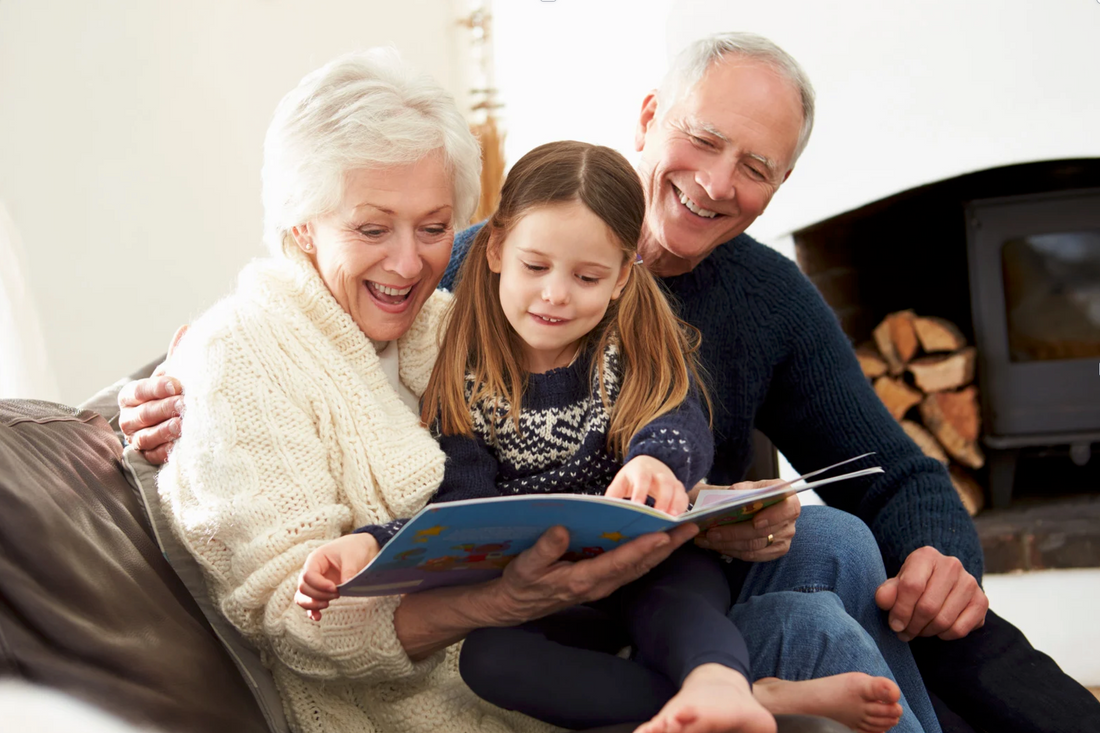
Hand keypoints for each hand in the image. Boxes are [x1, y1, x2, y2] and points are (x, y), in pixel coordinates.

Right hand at [118, 325, 188, 463]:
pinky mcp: (146, 457)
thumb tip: (187, 329)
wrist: (177, 423)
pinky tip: (180, 447)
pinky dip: (165, 452)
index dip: (156, 387)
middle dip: (163, 408)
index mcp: (132, 395)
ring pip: (145, 436)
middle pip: (142, 414)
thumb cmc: (173, 395)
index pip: (139, 390)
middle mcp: (129, 418)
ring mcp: (136, 439)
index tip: (177, 384)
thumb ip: (178, 357)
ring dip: (164, 430)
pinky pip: (153, 456)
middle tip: (184, 404)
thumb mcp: (174, 376)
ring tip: (183, 425)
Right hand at [295, 533, 380, 620]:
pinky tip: (318, 617)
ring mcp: (315, 582)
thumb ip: (349, 570)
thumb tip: (346, 584)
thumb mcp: (353, 556)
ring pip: (302, 597)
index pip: (308, 575)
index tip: (335, 588)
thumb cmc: (354, 549)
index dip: (319, 585)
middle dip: (319, 595)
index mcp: (316, 559)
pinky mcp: (321, 591)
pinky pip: (309, 603)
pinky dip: (312, 611)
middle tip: (337, 594)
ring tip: (327, 605)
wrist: (361, 549)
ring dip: (312, 604)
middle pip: (303, 587)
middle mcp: (312, 571)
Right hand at [488, 523, 698, 626]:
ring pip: (640, 567)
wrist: (516, 606)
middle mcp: (599, 584)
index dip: (642, 548)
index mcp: (583, 580)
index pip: (619, 562)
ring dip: (664, 550)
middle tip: (691, 528)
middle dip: (667, 547)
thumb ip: (544, 549)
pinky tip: (660, 543)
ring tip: (684, 533)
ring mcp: (603, 585)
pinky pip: (632, 568)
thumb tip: (562, 530)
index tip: (663, 534)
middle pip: (640, 565)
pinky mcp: (602, 582)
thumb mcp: (526, 565)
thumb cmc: (521, 583)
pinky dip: (649, 555)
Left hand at [604, 455, 688, 514]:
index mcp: (641, 470)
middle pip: (665, 484)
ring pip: (677, 490)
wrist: (650, 463)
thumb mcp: (621, 481)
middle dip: (663, 499)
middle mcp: (659, 474)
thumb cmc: (633, 477)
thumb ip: (614, 494)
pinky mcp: (679, 489)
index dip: (641, 492)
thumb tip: (605, 510)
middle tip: (660, 515)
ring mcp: (671, 480)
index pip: (642, 479)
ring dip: (676, 504)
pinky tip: (679, 520)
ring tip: (673, 519)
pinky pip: (684, 497)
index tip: (638, 505)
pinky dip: (683, 508)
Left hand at [692, 481, 799, 561]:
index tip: (755, 522)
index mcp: (788, 498)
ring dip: (727, 544)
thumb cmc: (750, 494)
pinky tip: (716, 545)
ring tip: (706, 539)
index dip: (773, 516)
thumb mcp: (747, 486)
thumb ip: (741, 489)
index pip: (788, 509)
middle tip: (711, 532)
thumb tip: (731, 494)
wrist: (754, 506)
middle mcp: (789, 519)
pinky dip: (731, 551)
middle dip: (734, 533)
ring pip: (754, 546)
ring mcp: (784, 537)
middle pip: (763, 532)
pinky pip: (752, 556)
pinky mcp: (775, 550)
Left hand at [875, 546, 987, 640]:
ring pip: (944, 621)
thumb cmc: (914, 583)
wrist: (941, 582)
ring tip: (917, 631)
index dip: (900, 610)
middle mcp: (951, 565)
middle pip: (928, 607)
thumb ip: (887, 591)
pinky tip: (936, 630)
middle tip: (903, 633)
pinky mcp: (982, 601)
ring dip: (926, 632)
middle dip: (912, 625)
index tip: (894, 625)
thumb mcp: (897, 583)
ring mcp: (970, 582)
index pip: (912, 586)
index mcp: (926, 556)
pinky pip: (960, 629)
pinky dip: (944, 635)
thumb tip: (883, 600)